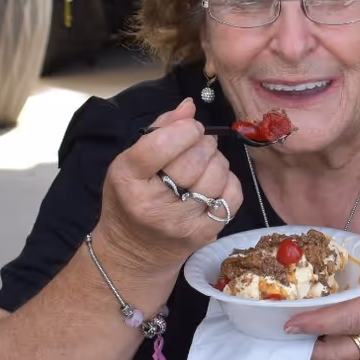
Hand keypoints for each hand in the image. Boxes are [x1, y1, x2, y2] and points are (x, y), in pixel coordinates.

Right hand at [97, 99, 243, 270]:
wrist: (134, 253)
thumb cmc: (130, 201)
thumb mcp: (129, 164)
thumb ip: (159, 131)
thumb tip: (190, 106)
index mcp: (128, 180)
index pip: (160, 145)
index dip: (184, 129)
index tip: (190, 127)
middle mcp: (153, 204)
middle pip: (193, 159)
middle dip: (202, 142)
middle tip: (199, 142)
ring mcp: (180, 223)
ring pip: (215, 176)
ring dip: (217, 159)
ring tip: (206, 160)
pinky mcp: (203, 234)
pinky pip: (231, 197)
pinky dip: (229, 181)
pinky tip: (216, 181)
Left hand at [284, 227, 359, 359]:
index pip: (348, 317)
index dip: (317, 322)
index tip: (290, 321)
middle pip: (343, 350)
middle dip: (311, 349)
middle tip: (282, 336)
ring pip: (351, 352)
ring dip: (323, 350)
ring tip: (297, 335)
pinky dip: (340, 342)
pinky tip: (326, 328)